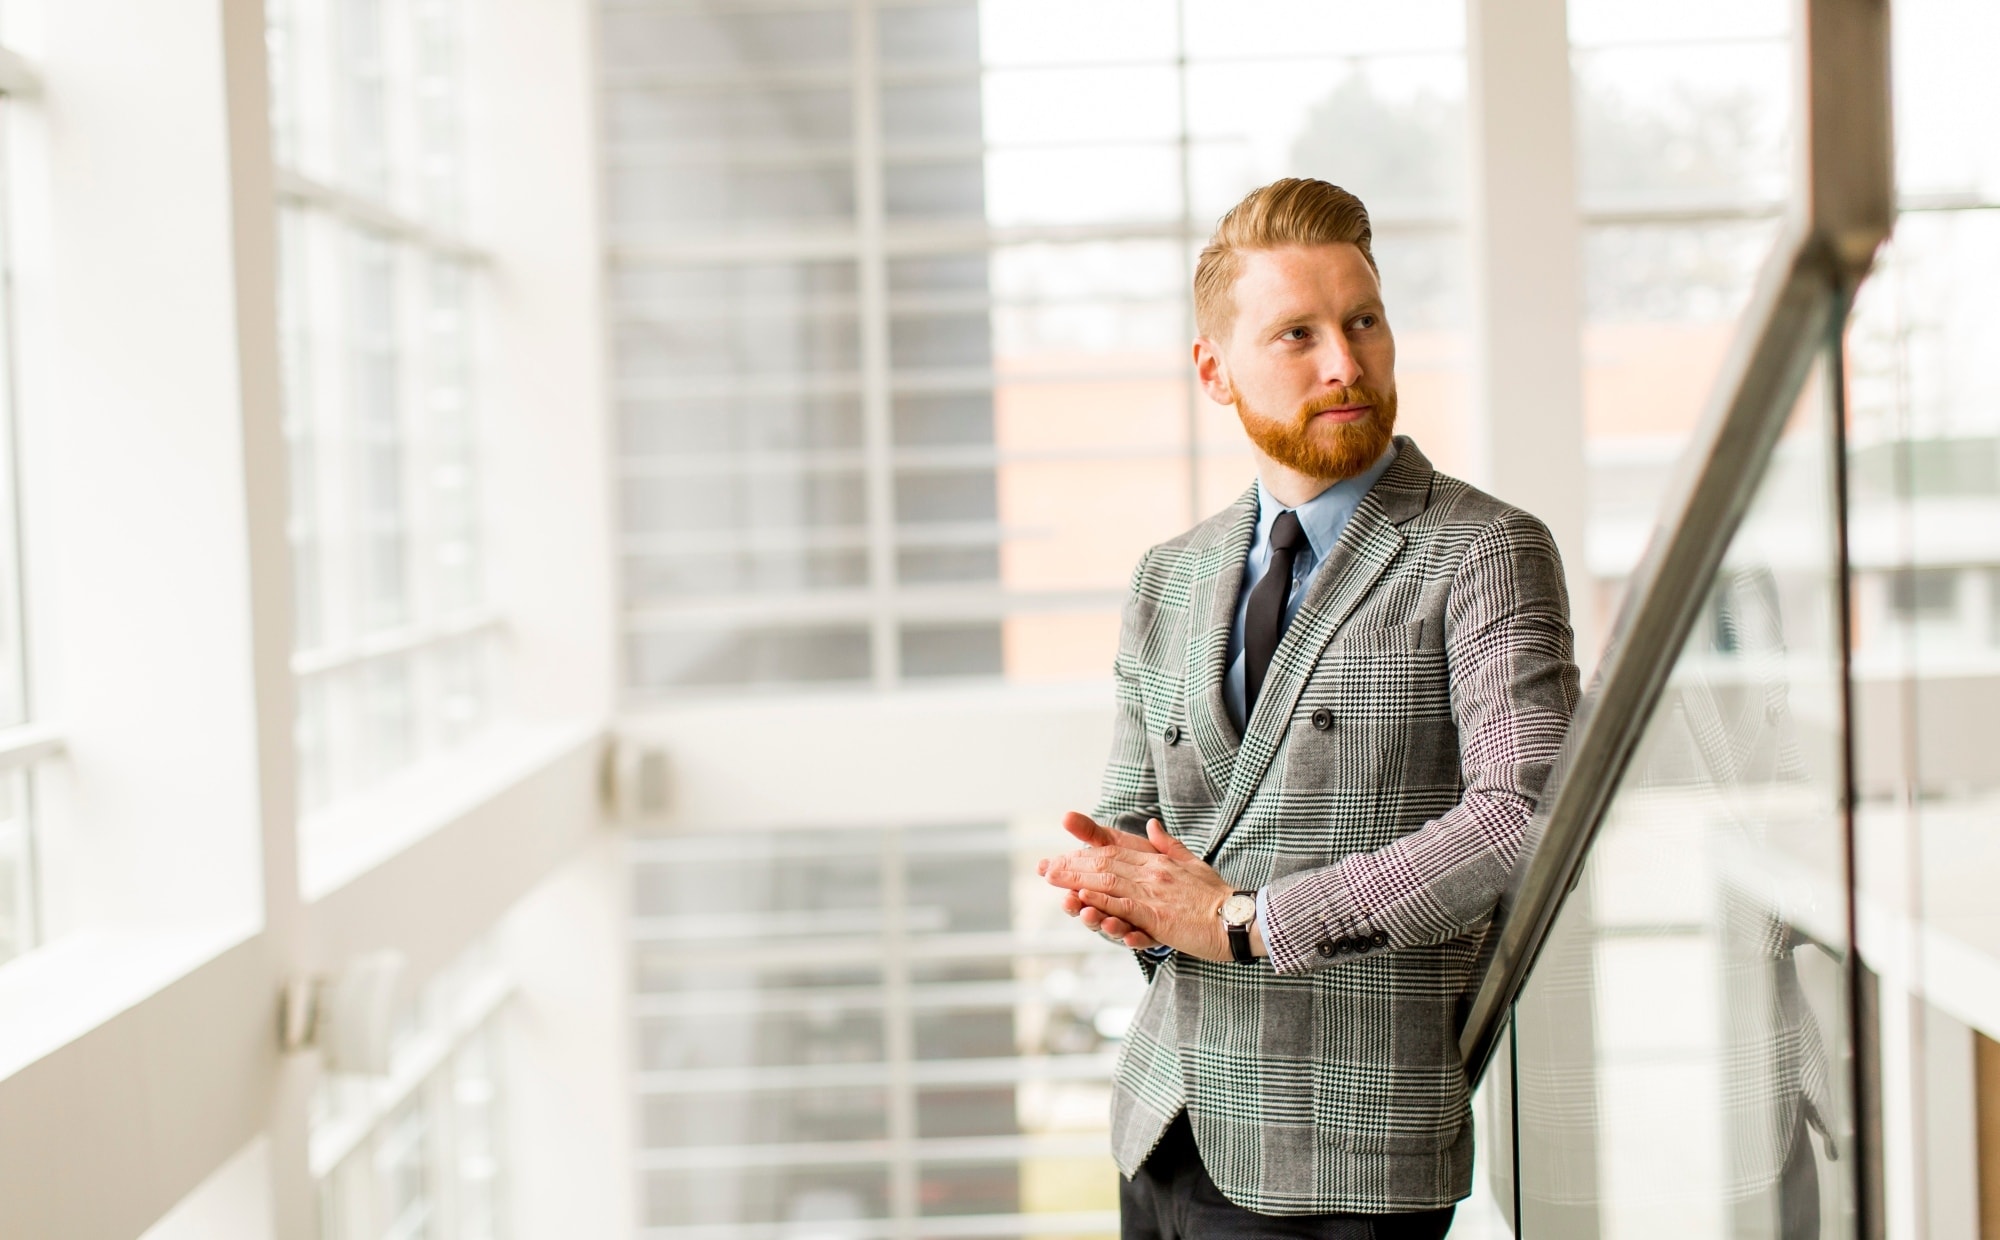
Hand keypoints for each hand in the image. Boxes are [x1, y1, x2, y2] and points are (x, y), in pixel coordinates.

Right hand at [1040, 812, 1160, 948]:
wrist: (1187, 889)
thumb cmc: (1146, 864)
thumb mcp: (1119, 844)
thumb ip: (1093, 834)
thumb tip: (1066, 816)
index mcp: (1102, 885)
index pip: (1078, 878)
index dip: (1062, 874)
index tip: (1042, 869)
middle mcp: (1114, 906)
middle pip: (1090, 906)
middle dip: (1077, 904)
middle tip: (1067, 900)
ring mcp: (1133, 921)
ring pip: (1113, 925)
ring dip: (1101, 922)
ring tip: (1091, 916)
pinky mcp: (1155, 933)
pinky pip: (1143, 939)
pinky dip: (1135, 940)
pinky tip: (1129, 938)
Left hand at [1041, 818, 1236, 961]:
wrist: (1239, 919)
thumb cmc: (1217, 896)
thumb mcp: (1193, 863)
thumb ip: (1169, 844)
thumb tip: (1152, 825)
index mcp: (1158, 862)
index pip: (1114, 853)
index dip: (1085, 853)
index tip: (1063, 855)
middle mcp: (1152, 874)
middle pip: (1105, 865)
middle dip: (1073, 865)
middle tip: (1046, 867)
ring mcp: (1154, 894)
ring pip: (1108, 884)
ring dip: (1078, 881)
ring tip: (1054, 879)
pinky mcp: (1157, 917)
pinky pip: (1124, 907)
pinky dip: (1101, 902)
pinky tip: (1082, 899)